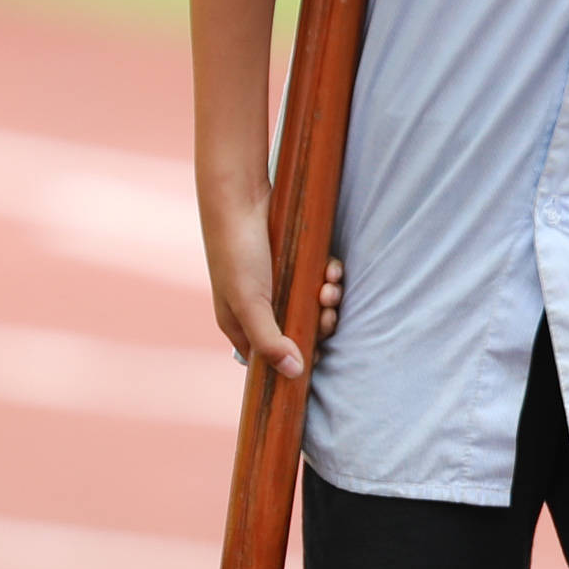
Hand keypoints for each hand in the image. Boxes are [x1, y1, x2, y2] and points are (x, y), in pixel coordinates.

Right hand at [202, 176, 340, 381]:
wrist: (240, 196)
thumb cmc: (236, 252)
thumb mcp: (248, 302)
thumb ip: (269, 341)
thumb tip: (294, 373)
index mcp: (240, 324)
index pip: (271, 358)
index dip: (297, 358)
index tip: (317, 351)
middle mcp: (259, 307)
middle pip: (299, 332)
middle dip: (319, 324)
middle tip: (327, 312)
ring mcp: (278, 284)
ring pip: (313, 305)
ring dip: (328, 299)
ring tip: (330, 286)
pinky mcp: (294, 263)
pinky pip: (319, 279)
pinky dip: (330, 277)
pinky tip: (332, 269)